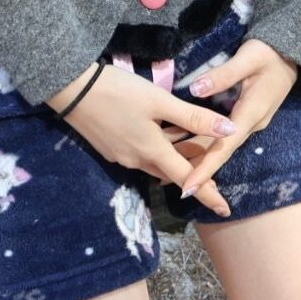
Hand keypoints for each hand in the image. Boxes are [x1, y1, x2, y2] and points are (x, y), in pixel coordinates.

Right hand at [45, 63, 236, 216]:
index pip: (188, 179)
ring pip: (156, 163)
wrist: (71, 88)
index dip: (208, 194)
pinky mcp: (110, 147)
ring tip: (192, 151)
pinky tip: (161, 135)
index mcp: (152, 152)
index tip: (224, 210)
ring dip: (174, 160)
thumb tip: (229, 131)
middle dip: (192, 173)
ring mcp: (121, 155)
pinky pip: (141, 155)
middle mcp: (137, 161)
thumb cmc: (119, 92)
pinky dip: (157, 150)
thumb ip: (193, 117)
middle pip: (172, 172)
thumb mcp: (159, 101)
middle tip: (212, 169)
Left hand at [172, 37, 298, 199]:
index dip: (205, 168)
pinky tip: (186, 147)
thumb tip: (195, 90)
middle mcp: (251, 124)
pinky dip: (204, 144)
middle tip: (169, 183)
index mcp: (251, 114)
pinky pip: (223, 137)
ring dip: (198, 158)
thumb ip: (223, 75)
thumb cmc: (270, 53)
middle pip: (220, 151)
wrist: (292, 53)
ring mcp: (249, 123)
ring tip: (171, 170)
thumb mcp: (248, 58)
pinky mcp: (245, 118)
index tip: (188, 187)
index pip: (224, 147)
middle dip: (197, 169)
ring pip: (220, 146)